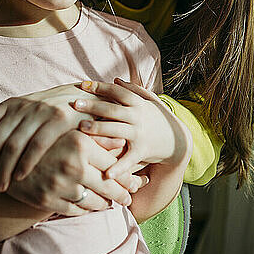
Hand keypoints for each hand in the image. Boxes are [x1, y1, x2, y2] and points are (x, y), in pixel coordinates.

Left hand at [0, 84, 124, 190]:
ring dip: (3, 170)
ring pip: (12, 146)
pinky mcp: (59, 120)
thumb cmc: (53, 112)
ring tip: (1, 186)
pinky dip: (25, 164)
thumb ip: (8, 123)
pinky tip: (21, 177)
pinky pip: (36, 146)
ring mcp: (40, 112)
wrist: (88, 98)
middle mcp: (22, 106)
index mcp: (10, 104)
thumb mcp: (28, 112)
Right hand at [6, 129, 147, 215]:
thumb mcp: (68, 131)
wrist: (5, 157)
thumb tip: (123, 141)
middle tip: (130, 197)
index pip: (113, 165)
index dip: (128, 176)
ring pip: (94, 201)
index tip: (137, 181)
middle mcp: (71, 164)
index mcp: (79, 143)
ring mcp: (58, 185)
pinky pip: (76, 210)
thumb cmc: (42, 140)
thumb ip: (97, 136)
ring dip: (106, 204)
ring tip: (114, 202)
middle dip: (123, 194)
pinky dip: (88, 210)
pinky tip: (93, 206)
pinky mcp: (47, 200)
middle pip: (108, 186)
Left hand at [73, 78, 191, 178]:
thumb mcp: (151, 101)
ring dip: (99, 129)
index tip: (82, 84)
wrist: (178, 142)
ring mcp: (140, 134)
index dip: (100, 87)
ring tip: (81, 127)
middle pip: (113, 110)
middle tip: (74, 104)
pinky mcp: (142, 151)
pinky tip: (106, 172)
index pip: (117, 92)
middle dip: (93, 106)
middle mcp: (138, 117)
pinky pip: (129, 160)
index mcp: (138, 104)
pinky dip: (119, 167)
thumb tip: (115, 80)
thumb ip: (134, 90)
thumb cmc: (159, 119)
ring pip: (116, 130)